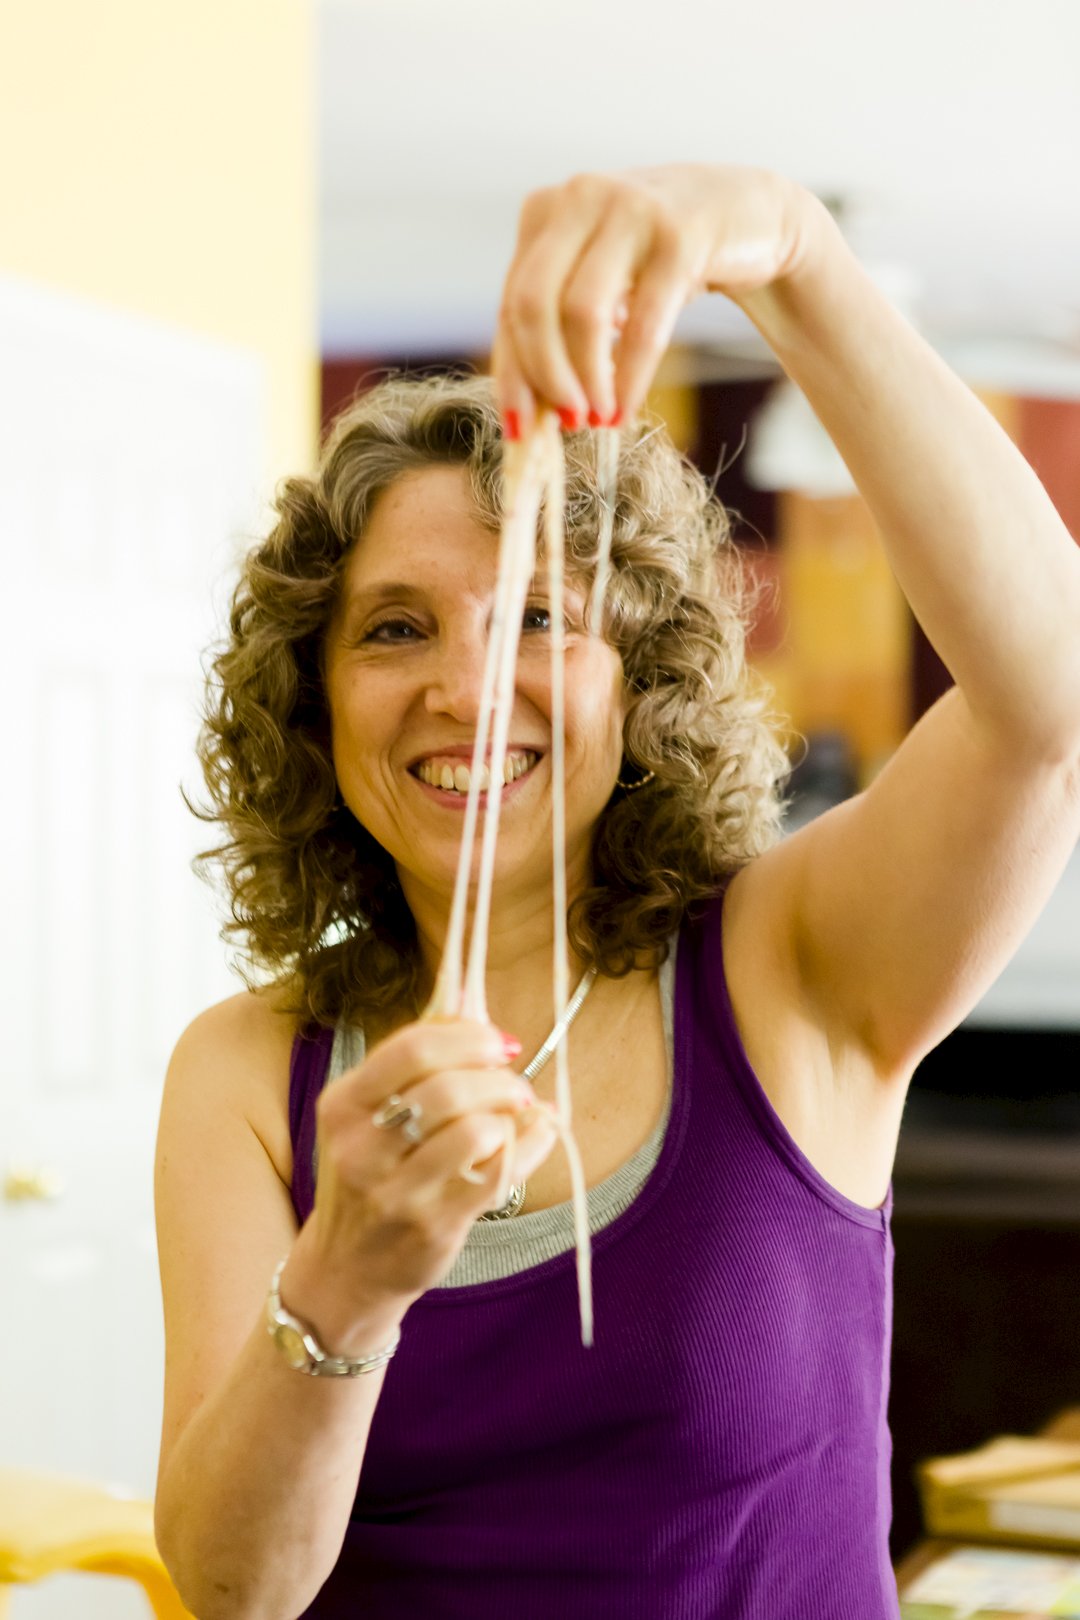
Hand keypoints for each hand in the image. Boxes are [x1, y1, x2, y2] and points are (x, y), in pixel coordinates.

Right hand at [281, 1019, 557, 1350]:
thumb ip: (413, 1063)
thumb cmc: (369, 1175)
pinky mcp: (433, 1226)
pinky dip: (531, 1145)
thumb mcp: (367, 1116)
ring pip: (475, 1131)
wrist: (345, 1267)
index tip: (499, 1043)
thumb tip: (473, 1006)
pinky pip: (499, 1174)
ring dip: (511, 1112)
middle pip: (447, 1088)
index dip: (468, 1038)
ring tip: (518, 1112)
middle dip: (497, 1078)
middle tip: (515, 1084)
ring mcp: (396, 1193)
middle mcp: (360, 1149)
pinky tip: (535, 1135)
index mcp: (342, 1105)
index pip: (412, 1048)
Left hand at [491, 162, 813, 437]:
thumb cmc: (659, 259)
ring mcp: (629, 210)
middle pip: (532, 305)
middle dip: (544, 377)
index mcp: (544, 211)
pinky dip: (631, 378)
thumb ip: (558, 326)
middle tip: (566, 426)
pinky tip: (626, 408)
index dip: (511, 375)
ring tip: (599, 419)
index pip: (510, 305)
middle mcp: (579, 198)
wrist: (748, 213)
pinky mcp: (680, 235)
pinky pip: (644, 324)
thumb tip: (528, 414)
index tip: (516, 433)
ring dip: (588, 381)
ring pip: (582, 313)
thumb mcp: (601, 281)